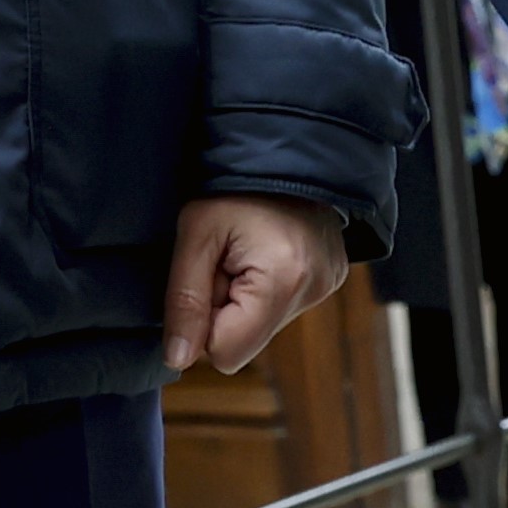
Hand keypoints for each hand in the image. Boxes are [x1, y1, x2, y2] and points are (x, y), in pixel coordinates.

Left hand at [165, 195, 348, 376]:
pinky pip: (281, 308)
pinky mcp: (330, 282)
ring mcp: (326, 288)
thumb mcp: (196, 234)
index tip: (204, 279)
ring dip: (242, 300)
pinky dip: (263, 290)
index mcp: (283, 281)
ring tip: (242, 252)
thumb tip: (177, 360)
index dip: (202, 325)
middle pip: (245, 342)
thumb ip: (185, 299)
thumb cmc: (234, 185)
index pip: (226, 353)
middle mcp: (313, 292)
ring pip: (262, 327)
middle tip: (222, 261)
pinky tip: (261, 254)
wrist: (283, 147)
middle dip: (223, 310)